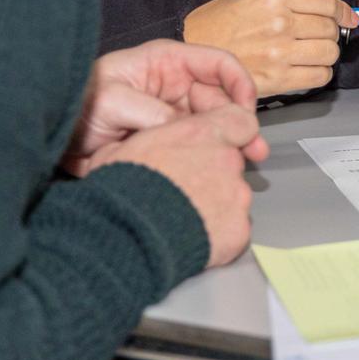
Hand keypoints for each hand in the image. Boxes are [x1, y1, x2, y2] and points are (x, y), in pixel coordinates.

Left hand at [61, 41, 263, 174]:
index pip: (217, 65)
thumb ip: (151, 113)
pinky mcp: (164, 139)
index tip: (248, 110)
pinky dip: (208, 155)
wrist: (48, 137)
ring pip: (211, 125)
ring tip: (244, 162)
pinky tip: (215, 167)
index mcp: (164, 63)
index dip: (240, 84)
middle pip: (221, 100)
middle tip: (252, 148)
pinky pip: (194, 144)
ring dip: (229, 141)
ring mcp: (169, 114)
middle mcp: (172, 86)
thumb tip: (186, 130)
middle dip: (239, 122)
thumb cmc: (75, 105)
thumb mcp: (112, 103)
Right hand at [90, 104, 261, 265]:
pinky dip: (219, 234)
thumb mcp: (118, 149)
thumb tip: (139, 146)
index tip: (216, 145)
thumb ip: (148, 141)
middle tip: (183, 191)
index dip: (231, 134)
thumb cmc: (119, 194)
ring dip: (214, 205)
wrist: (124, 237)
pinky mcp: (238, 230)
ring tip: (181, 219)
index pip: (240, 122)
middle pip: (232, 163)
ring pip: (233, 196)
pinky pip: (234, 229)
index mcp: (201, 133)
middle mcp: (226, 160)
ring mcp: (237, 196)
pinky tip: (191, 238)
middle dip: (213, 175)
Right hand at [182, 0, 357, 95]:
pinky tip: (304, 68)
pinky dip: (319, 73)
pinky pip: (319, 77)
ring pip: (329, 53)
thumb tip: (325, 7)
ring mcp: (280, 53)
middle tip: (316, 36)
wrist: (189, 51)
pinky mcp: (278, 79)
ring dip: (325, 54)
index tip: (349, 17)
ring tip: (309, 53)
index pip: (327, 3)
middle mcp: (281, 23)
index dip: (343, 11)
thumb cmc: (215, 24)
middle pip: (330, 30)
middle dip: (329, 33)